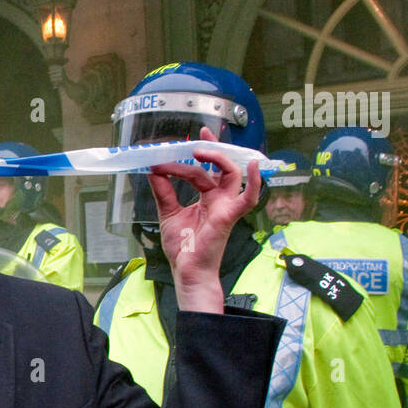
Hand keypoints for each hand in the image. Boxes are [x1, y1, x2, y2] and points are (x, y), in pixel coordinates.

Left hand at [148, 126, 261, 312]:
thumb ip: (163, 191)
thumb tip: (153, 170)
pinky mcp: (229, 216)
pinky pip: (248, 198)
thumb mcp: (168, 213)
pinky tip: (252, 166)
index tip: (190, 138)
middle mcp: (219, 199)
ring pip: (230, 174)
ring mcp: (225, 206)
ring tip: (198, 152)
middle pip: (220, 167)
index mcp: (207, 198)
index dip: (201, 152)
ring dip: (217, 159)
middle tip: (197, 136)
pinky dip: (253, 182)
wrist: (186, 270)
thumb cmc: (183, 247)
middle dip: (212, 148)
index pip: (205, 169)